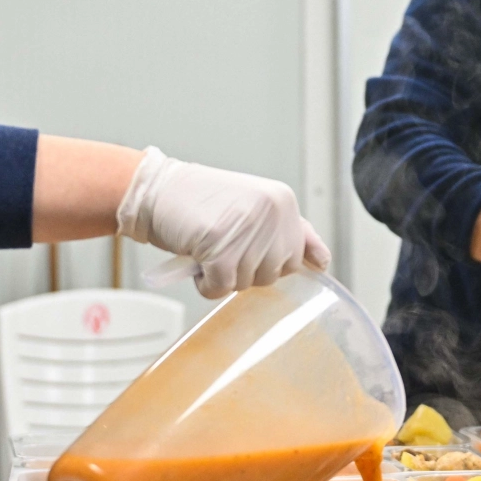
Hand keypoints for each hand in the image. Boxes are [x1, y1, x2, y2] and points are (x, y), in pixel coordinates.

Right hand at [117, 147, 329, 297]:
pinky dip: (206, 284)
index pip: (301, 254)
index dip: (273, 261)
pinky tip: (197, 260)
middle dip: (248, 270)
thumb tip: (323, 261)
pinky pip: (222, 288)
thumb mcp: (254, 207)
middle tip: (224, 246)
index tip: (252, 253)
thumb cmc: (202, 203)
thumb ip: (288, 231)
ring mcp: (249, 230)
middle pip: (276, 273)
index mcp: (283, 201)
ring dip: (225, 276)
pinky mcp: (221, 248)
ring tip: (209, 248)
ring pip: (249, 283)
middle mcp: (273, 212)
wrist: (157, 192)